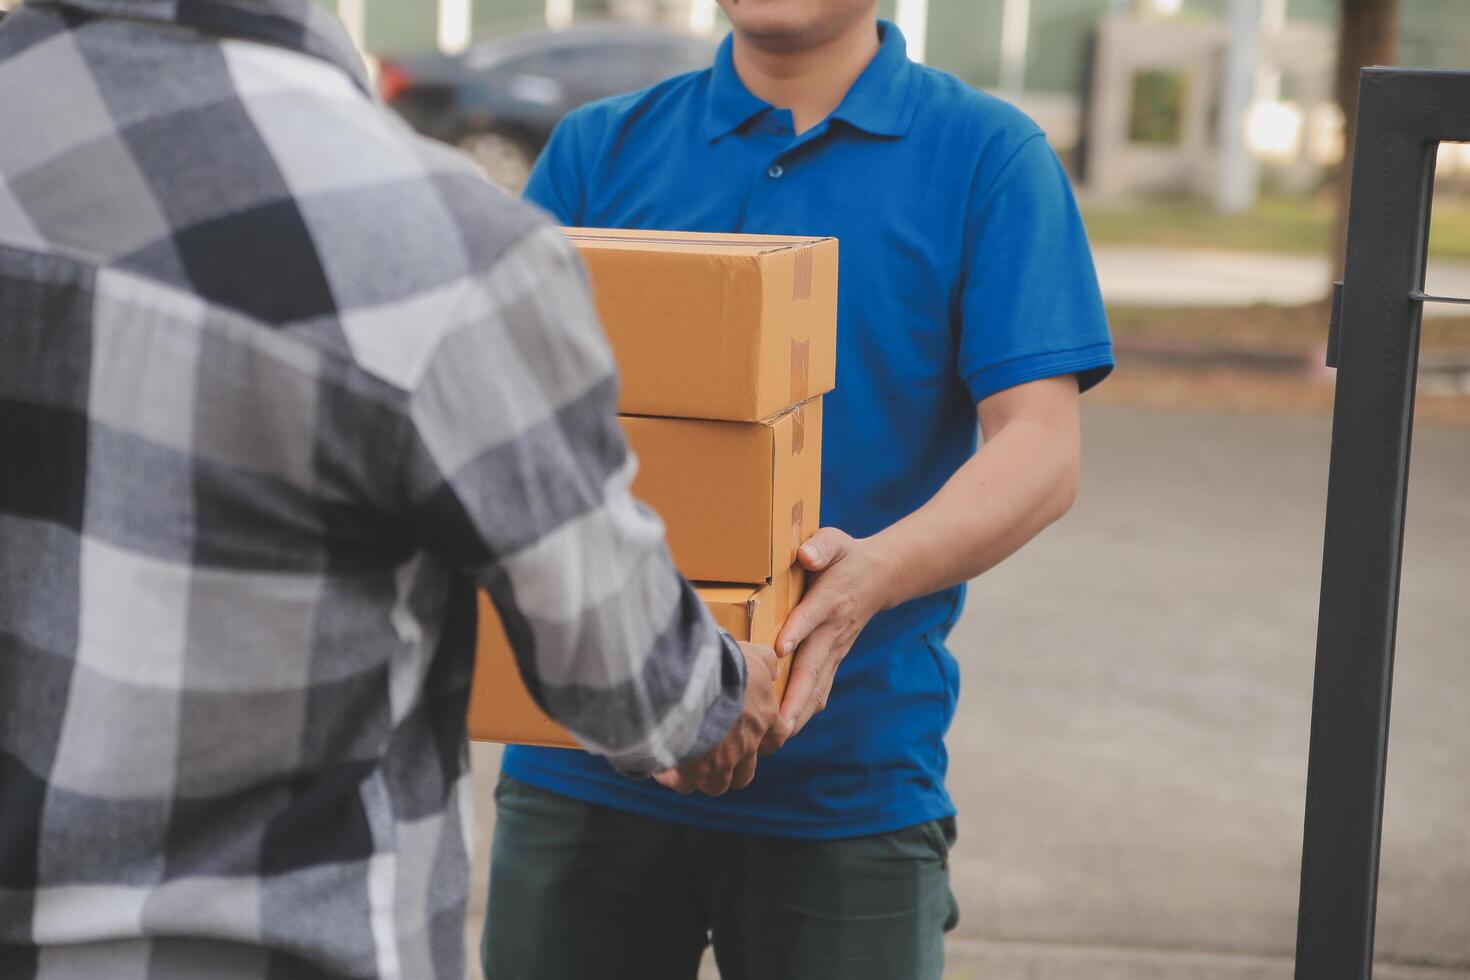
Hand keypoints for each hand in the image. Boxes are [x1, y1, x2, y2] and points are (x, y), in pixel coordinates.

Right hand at [653, 642, 788, 796]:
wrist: (696, 679)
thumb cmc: (726, 665)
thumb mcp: (752, 654)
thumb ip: (766, 662)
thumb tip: (773, 668)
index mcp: (764, 719)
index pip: (775, 740)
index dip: (765, 742)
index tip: (753, 739)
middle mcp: (747, 745)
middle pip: (744, 775)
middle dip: (730, 769)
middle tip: (713, 755)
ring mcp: (722, 761)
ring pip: (716, 785)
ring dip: (702, 777)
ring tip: (685, 762)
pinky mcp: (695, 769)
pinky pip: (684, 784)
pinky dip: (673, 777)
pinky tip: (660, 765)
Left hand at [775, 528, 894, 736]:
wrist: (880, 577)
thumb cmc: (846, 557)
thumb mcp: (834, 541)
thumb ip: (821, 547)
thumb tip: (806, 556)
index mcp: (828, 601)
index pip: (810, 618)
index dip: (795, 632)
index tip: (779, 651)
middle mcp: (832, 631)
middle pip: (812, 667)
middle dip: (795, 698)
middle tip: (777, 725)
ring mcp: (834, 649)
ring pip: (816, 686)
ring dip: (798, 713)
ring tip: (777, 740)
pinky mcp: (833, 659)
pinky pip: (820, 688)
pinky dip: (805, 710)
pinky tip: (787, 732)